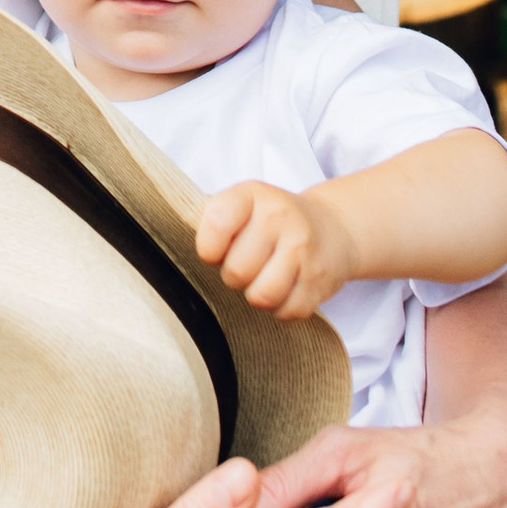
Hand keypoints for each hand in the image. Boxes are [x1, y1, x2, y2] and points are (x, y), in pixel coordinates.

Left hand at [194, 177, 346, 318]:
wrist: (333, 227)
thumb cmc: (272, 219)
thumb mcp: (243, 202)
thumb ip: (213, 219)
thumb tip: (173, 239)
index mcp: (253, 195)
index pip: (215, 225)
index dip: (207, 248)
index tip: (214, 251)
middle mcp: (281, 218)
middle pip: (236, 270)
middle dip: (233, 276)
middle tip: (242, 266)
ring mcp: (304, 251)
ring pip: (262, 296)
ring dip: (255, 296)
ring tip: (260, 279)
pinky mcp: (320, 282)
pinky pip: (287, 312)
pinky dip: (280, 309)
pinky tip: (283, 289)